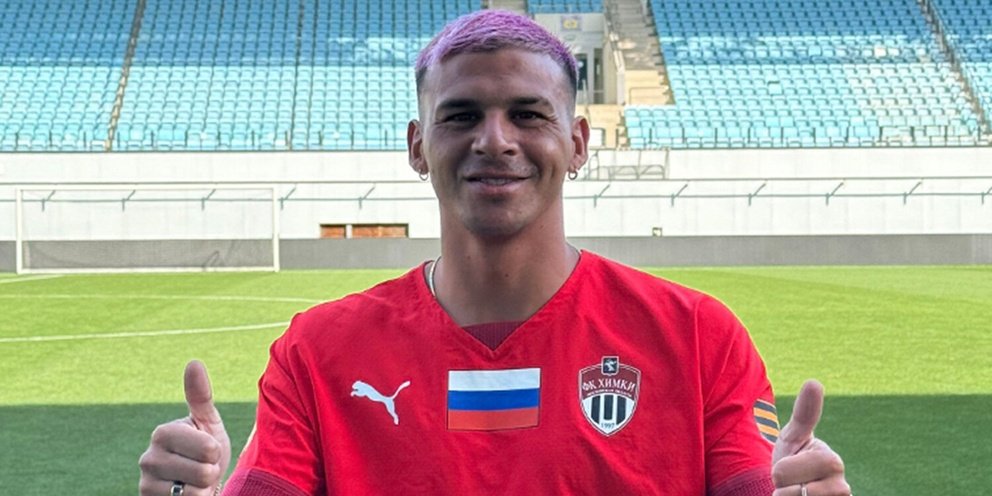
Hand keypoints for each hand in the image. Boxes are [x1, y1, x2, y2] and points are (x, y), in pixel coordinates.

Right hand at [139, 360, 231, 494]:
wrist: (197, 484)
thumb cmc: (204, 450)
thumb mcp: (207, 422)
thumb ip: (200, 395)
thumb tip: (193, 362)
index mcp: (163, 433)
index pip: (208, 448)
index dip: (215, 452)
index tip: (205, 450)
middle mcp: (148, 459)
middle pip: (204, 472)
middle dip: (210, 473)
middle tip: (200, 468)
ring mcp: (146, 485)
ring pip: (196, 493)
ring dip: (203, 490)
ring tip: (193, 483)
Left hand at [771, 380, 850, 495]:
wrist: (794, 492)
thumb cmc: (794, 463)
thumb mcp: (793, 437)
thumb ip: (805, 414)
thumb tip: (815, 381)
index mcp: (832, 462)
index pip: (787, 470)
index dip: (781, 470)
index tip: (787, 468)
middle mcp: (842, 488)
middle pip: (794, 491)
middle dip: (782, 486)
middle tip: (787, 483)